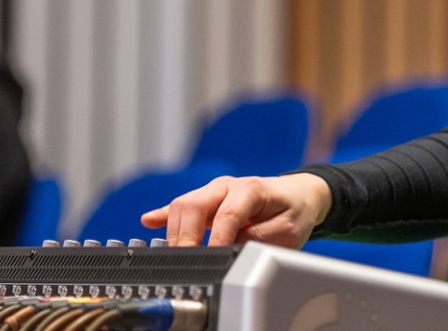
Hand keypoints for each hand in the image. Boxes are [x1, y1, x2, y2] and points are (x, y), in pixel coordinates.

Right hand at [140, 172, 332, 247]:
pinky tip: (148, 221)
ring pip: (183, 205)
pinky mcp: (207, 199)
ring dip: (175, 232)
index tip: (212, 260)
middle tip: (184, 262)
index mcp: (251, 189)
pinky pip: (181, 205)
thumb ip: (257, 239)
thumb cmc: (293, 212)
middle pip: (194, 205)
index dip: (216, 239)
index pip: (227, 214)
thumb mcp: (286, 231)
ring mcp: (215, 190)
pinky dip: (164, 215)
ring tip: (175, 257)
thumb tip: (229, 249)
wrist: (299, 194)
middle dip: (185, 236)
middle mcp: (228, 186)